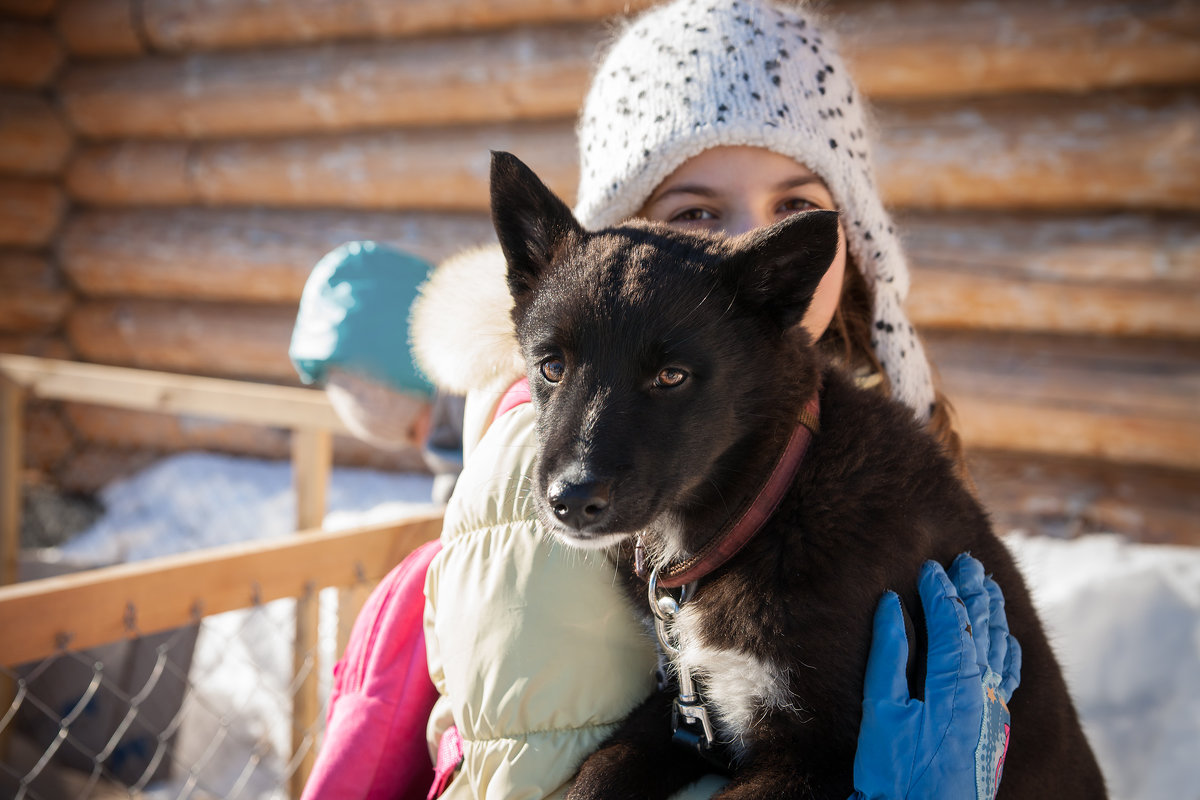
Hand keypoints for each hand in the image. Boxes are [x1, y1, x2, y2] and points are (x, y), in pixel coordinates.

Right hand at [851, 554, 1021, 799]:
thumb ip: (889, 654)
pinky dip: (1007, 649)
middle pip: (983, 629)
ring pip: (1000, 648)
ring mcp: (993, 710)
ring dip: (993, 614)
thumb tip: (890, 603)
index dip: (942, 592)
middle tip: (968, 562)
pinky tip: (1005, 638)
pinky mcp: (995, 726)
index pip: (951, 623)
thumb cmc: (896, 771)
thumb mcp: (881, 710)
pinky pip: (1008, 675)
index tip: (932, 567)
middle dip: (975, 593)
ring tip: (988, 585)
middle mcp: (983, 692)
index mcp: (953, 684)